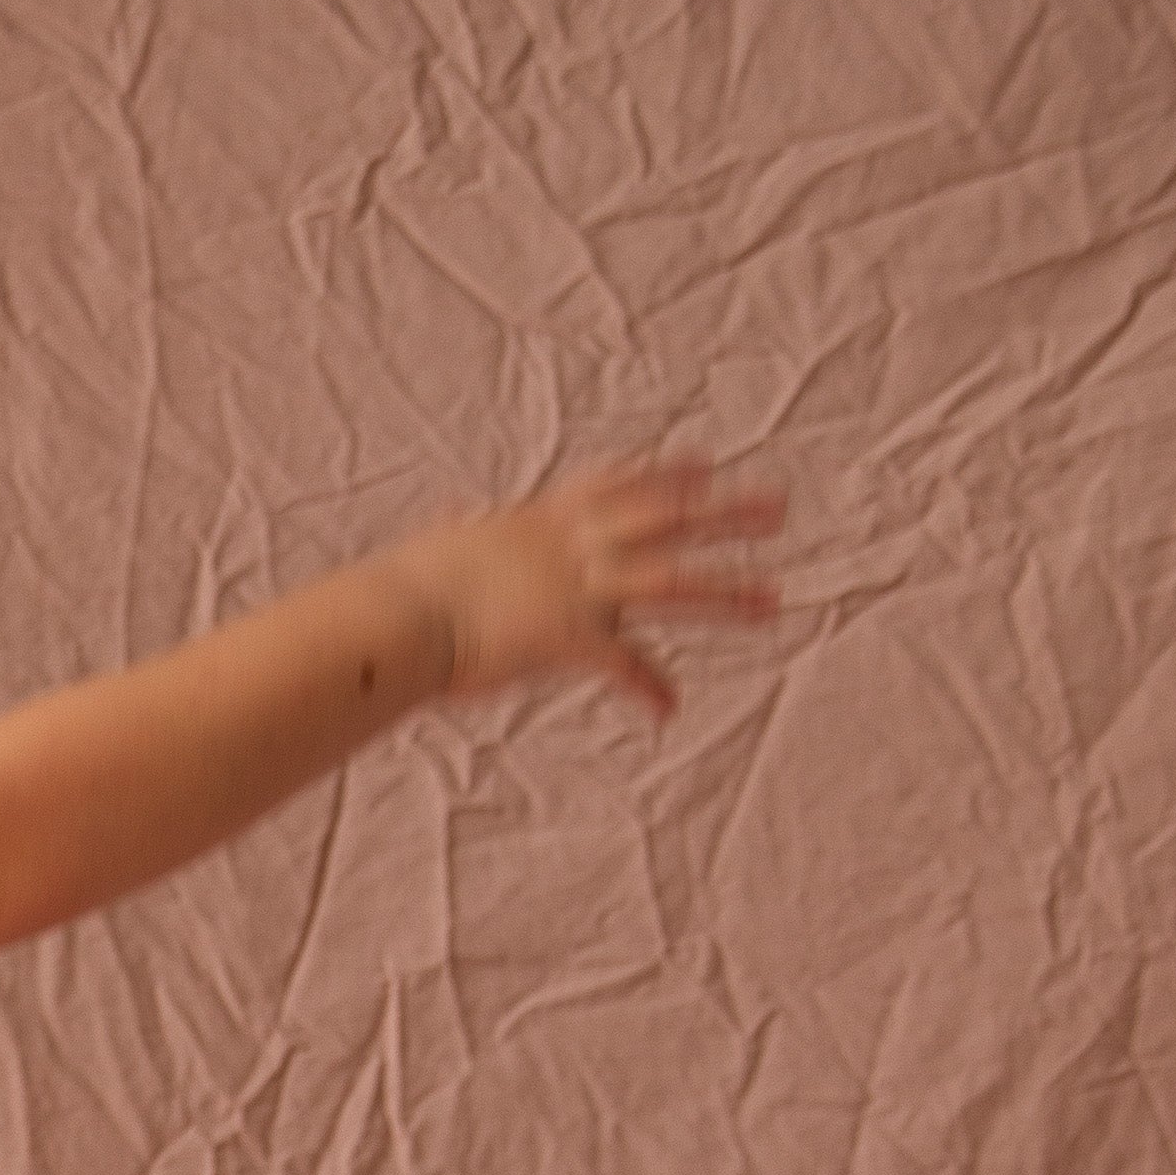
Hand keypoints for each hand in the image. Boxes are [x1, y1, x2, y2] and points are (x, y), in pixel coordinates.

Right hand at [401, 458, 784, 721]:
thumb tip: (455, 514)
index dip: (667, 475)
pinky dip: (647, 685)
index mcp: (546, 520)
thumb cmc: (407, 585)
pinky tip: (667, 708)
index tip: (707, 466)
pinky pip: (622, 661)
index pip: (620, 485)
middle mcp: (573, 545)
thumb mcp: (448, 543)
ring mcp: (575, 587)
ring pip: (669, 581)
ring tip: (773, 601)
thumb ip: (466, 529)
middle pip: (666, 520)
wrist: (397, 613)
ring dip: (725, 591)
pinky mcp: (567, 635)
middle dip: (725, 513)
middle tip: (778, 508)